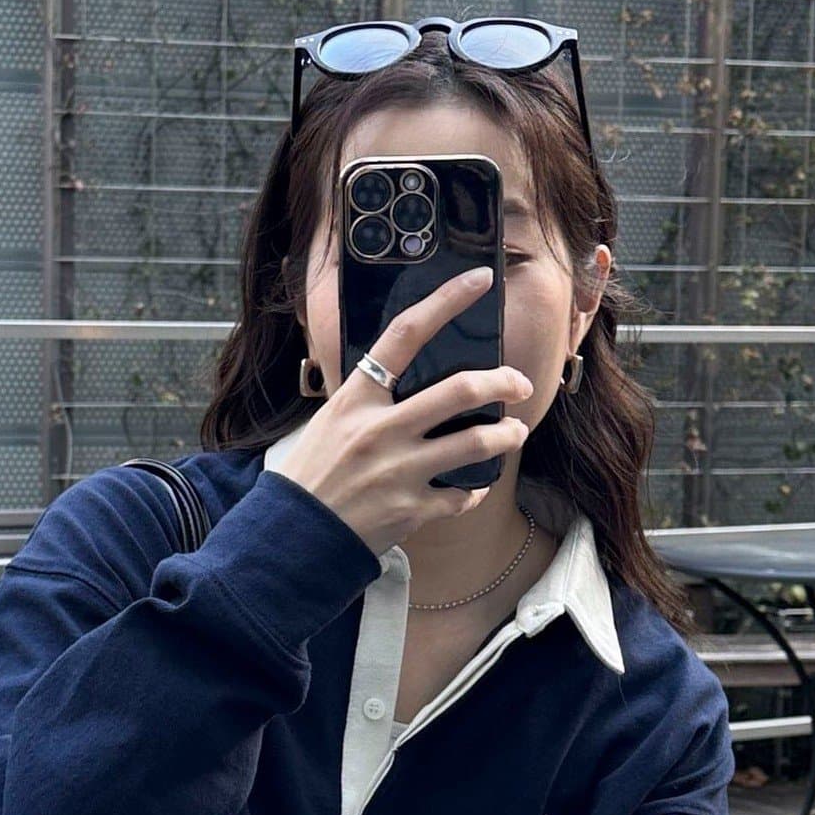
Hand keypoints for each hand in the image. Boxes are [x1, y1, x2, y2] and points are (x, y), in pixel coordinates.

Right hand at [280, 265, 531, 558]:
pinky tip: (471, 487)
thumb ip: (371, 399)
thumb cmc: (313, 473)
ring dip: (507, 436)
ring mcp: (398, 470)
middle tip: (519, 384)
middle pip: (461, 390)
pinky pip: (462, 495)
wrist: (294, 534)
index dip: (446, 301)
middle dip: (503, 382)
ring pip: (476, 443)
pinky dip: (473, 490)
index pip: (406, 334)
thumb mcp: (333, 420)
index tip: (479, 281)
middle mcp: (381, 429)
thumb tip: (409, 375)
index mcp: (358, 398)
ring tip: (515, 432)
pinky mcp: (411, 509)